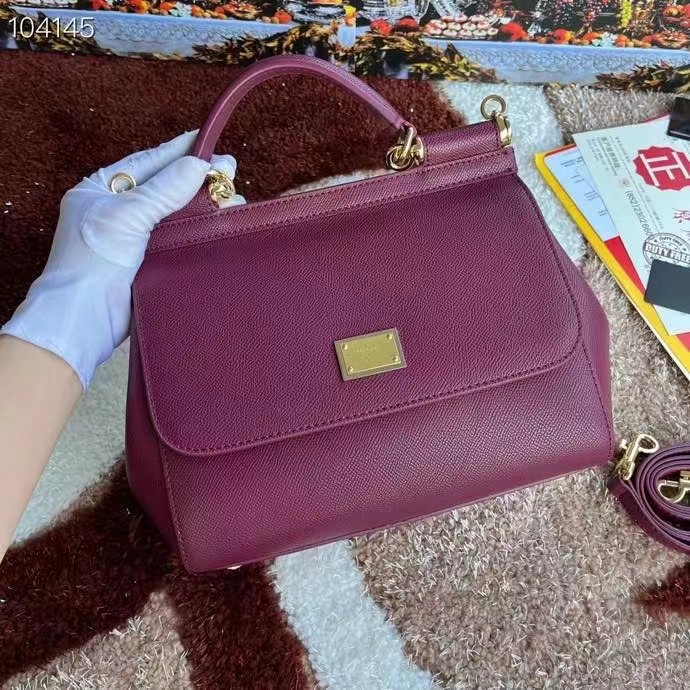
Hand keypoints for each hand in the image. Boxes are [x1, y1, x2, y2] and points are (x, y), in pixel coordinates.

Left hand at [1, 131, 242, 388]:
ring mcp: (135, 239)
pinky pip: (180, 241)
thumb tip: (200, 164)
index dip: (178, 151)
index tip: (208, 141)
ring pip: (177, 215)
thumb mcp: (127, 214)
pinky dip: (201, 232)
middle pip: (165, 187)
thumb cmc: (93, 260)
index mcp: (101, 189)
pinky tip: (221, 226)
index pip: (146, 162)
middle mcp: (118, 211)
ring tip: (234, 200)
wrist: (85, 317)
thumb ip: (165, 189)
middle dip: (198, 180)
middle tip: (230, 172)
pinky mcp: (151, 264)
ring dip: (205, 207)